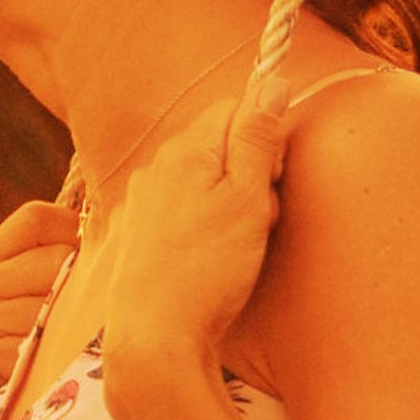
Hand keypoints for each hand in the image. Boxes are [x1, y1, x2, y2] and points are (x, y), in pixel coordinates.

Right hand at [0, 199, 81, 419]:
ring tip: (75, 351)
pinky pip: (31, 346)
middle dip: (82, 289)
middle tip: (95, 319)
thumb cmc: (17, 358)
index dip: (75, 233)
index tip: (96, 265)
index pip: (37, 218)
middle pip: (54, 260)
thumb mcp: (26, 303)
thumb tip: (127, 234)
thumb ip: (55, 271)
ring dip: (70, 331)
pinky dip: (50, 363)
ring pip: (50, 305)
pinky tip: (51, 374)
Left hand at [97, 71, 293, 419]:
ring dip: (234, 206)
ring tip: (240, 247)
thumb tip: (274, 81)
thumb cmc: (207, 269)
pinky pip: (188, 216)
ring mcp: (143, 203)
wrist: (155, 338)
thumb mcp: (248, 199)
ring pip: (207, 184)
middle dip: (253, 175)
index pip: (235, 109)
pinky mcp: (140, 238)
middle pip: (221, 147)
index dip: (267, 137)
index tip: (278, 176)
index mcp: (183, 151)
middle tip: (262, 218)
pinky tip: (214, 263)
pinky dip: (210, 230)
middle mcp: (155, 169)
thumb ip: (258, 139)